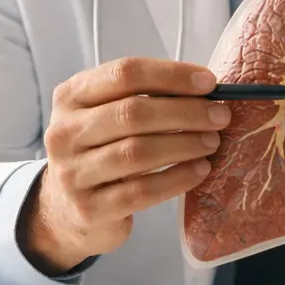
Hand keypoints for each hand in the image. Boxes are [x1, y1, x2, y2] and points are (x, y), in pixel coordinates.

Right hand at [19, 57, 227, 274]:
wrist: (66, 211)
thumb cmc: (99, 150)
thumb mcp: (105, 115)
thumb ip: (142, 97)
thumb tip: (205, 89)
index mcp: (70, 97)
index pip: (124, 74)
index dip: (171, 75)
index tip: (209, 82)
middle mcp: (64, 132)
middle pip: (132, 113)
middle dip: (185, 112)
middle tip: (220, 116)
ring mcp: (72, 173)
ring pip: (137, 153)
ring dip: (184, 144)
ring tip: (212, 142)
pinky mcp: (89, 209)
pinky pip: (141, 192)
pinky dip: (177, 178)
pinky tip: (200, 171)